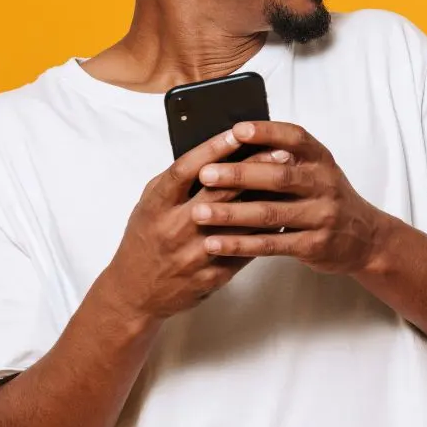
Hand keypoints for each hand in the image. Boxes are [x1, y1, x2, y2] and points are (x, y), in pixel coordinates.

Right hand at [101, 129, 283, 323]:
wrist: (135, 293)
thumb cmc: (146, 239)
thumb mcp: (149, 205)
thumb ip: (176, 182)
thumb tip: (214, 152)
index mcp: (156, 205)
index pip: (186, 170)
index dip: (213, 149)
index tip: (239, 132)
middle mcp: (175, 228)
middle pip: (219, 192)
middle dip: (253, 169)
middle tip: (281, 152)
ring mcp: (194, 254)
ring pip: (239, 222)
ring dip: (268, 199)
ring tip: (291, 180)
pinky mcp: (212, 276)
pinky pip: (246, 250)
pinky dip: (267, 231)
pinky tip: (284, 214)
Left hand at [189, 121, 384, 273]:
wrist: (365, 239)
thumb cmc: (326, 199)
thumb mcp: (316, 171)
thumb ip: (284, 160)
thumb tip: (231, 144)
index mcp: (321, 160)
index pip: (295, 138)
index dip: (267, 132)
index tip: (236, 130)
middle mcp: (325, 184)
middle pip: (279, 177)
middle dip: (239, 175)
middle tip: (205, 174)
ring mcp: (322, 216)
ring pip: (271, 214)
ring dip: (232, 213)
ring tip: (199, 213)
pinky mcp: (314, 246)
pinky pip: (272, 245)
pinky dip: (241, 245)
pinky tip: (216, 243)